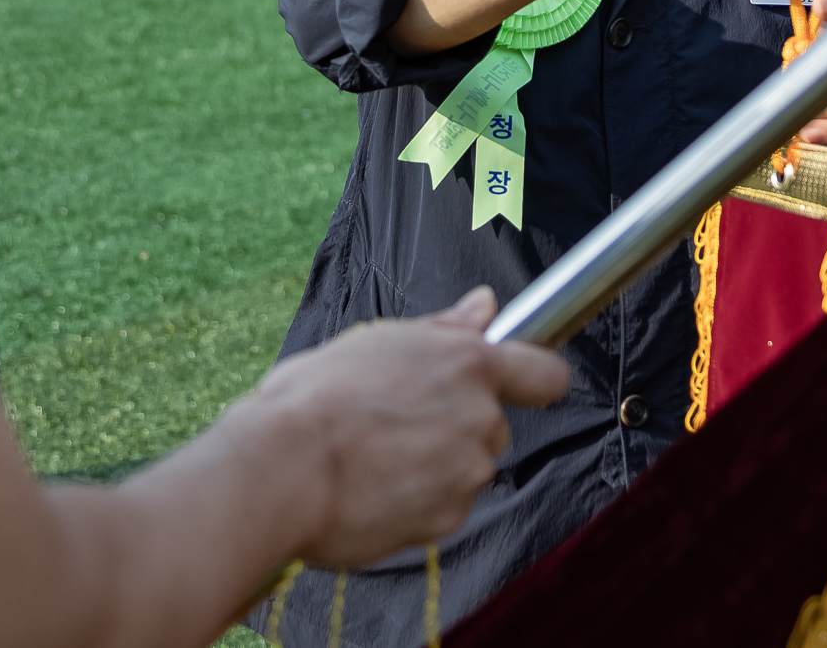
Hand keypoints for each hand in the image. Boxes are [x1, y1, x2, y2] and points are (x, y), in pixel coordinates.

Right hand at [242, 288, 565, 571]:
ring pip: (465, 467)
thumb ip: (444, 329)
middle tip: (397, 420)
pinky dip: (415, 501)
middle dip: (458, 424)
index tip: (518, 381)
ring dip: (434, 465)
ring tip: (372, 457)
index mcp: (468, 364)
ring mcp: (467, 474)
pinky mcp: (446, 520)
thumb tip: (486, 306)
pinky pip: (441, 507)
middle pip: (492, 424)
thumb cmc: (316, 398)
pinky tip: (370, 488)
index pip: (545, 373)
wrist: (281, 470)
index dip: (533, 376)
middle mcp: (480, 419)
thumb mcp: (378, 342)